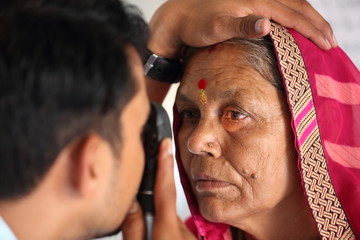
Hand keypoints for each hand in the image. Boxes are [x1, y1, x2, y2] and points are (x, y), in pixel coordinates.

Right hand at [122, 138, 195, 239]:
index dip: (164, 165)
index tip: (165, 144)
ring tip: (145, 237)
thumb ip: (134, 229)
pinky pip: (173, 231)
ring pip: (167, 221)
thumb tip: (131, 205)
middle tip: (138, 218)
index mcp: (168, 232)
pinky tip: (156, 239)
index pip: (165, 190)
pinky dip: (163, 233)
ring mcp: (187, 238)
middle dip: (150, 206)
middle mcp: (181, 232)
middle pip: (162, 207)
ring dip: (156, 225)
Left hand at [148, 0, 336, 57]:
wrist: (180, 15)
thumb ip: (241, 25)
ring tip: (322, 32)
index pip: (293, 15)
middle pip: (298, 7)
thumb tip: (267, 24)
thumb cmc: (197, 24)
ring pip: (292, 4)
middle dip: (317, 24)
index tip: (327, 44)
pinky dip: (295, 14)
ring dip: (309, 18)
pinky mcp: (250, 2)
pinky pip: (281, 5)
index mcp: (256, 1)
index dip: (312, 29)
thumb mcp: (217, 26)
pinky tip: (296, 23)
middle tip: (332, 42)